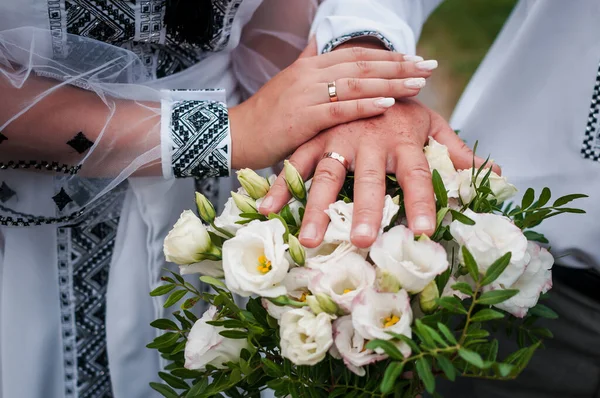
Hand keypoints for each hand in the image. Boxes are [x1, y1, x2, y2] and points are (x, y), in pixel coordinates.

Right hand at [229, 41, 437, 169]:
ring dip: (390, 82)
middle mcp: (310, 74)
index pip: (356, 54)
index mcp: (309, 65)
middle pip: (361, 64)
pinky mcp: (301, 118)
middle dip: (398, 65)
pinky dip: (365, 105)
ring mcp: (305, 94)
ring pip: (355, 84)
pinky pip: (339, 109)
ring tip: (419, 83)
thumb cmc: (266, 116)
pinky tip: (388, 104)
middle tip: (429, 67)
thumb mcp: (289, 85)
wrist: (235, 134)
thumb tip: (319, 42)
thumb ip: (308, 64)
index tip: (416, 59)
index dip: (388, 56)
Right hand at [260, 99, 499, 247]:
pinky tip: (269, 210)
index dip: (423, 201)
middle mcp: (370, 139)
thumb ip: (456, 151)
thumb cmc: (403, 110)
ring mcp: (338, 137)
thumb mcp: (432, 124)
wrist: (368, 70)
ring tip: (310, 239)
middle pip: (369, 178)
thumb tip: (496, 175)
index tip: (426, 231)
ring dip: (317, 207)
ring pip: (327, 174)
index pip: (418, 174)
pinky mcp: (315, 137)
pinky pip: (296, 163)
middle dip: (366, 209)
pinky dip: (280, 186)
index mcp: (403, 139)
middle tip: (363, 241)